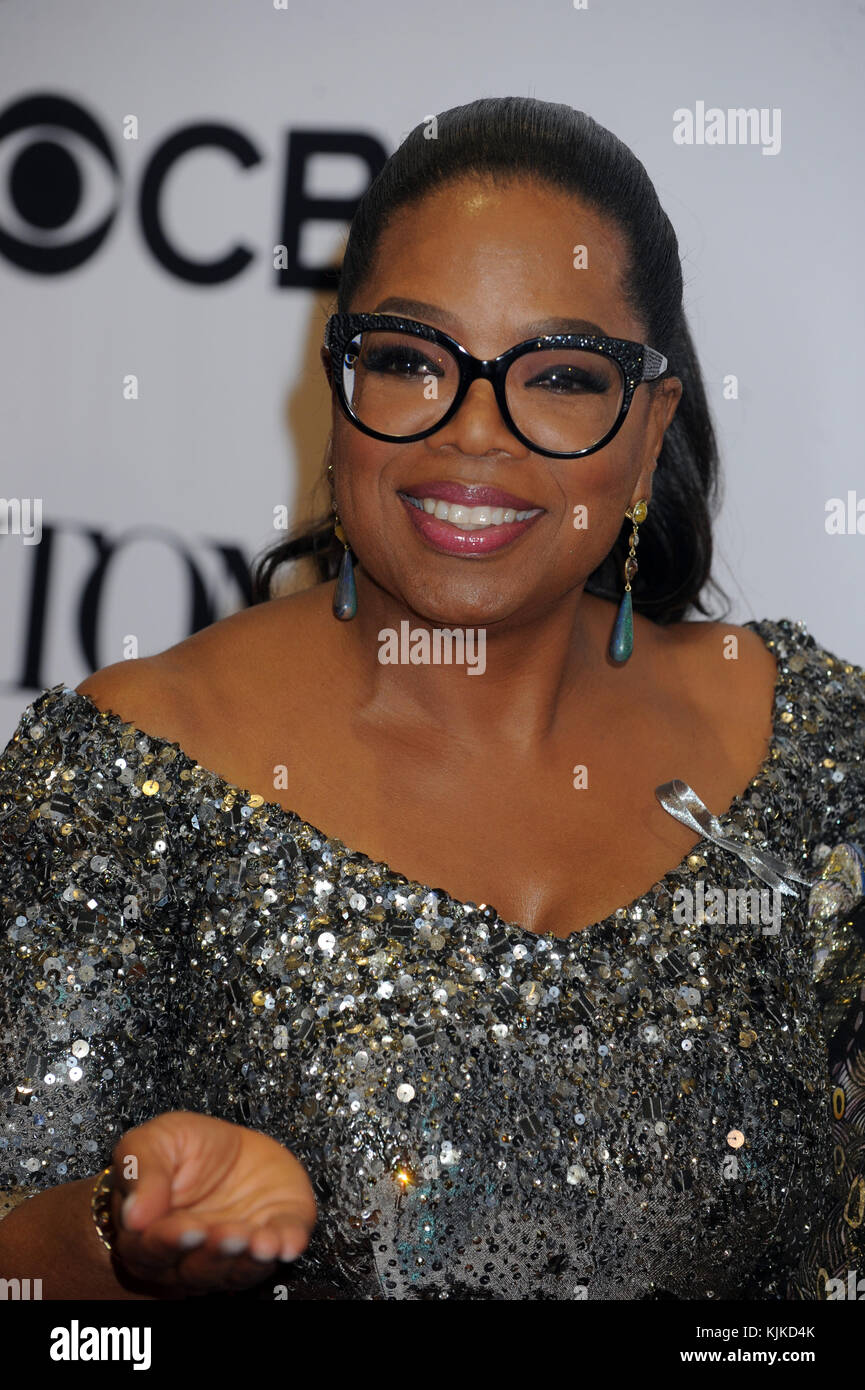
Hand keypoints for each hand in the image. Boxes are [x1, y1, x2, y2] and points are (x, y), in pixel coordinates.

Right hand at [105, 1111, 316, 1295]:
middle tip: (227, 1234)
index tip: (186, 1229)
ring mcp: (235, 1251)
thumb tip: (134, 1216)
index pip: (152, 1251)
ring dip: (249, 1259)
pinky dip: (285, 1246)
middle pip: (197, 1269)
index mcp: (149, 1236)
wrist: (230, 1143)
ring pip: (238, 1270)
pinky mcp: (275, 1235)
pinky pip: (281, 1249)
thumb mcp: (150, 1142)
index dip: (169, 1243)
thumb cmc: (182, 1147)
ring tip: (259, 1241)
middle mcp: (191, 1256)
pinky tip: (287, 1243)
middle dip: (215, 1254)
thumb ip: (140, 1173)